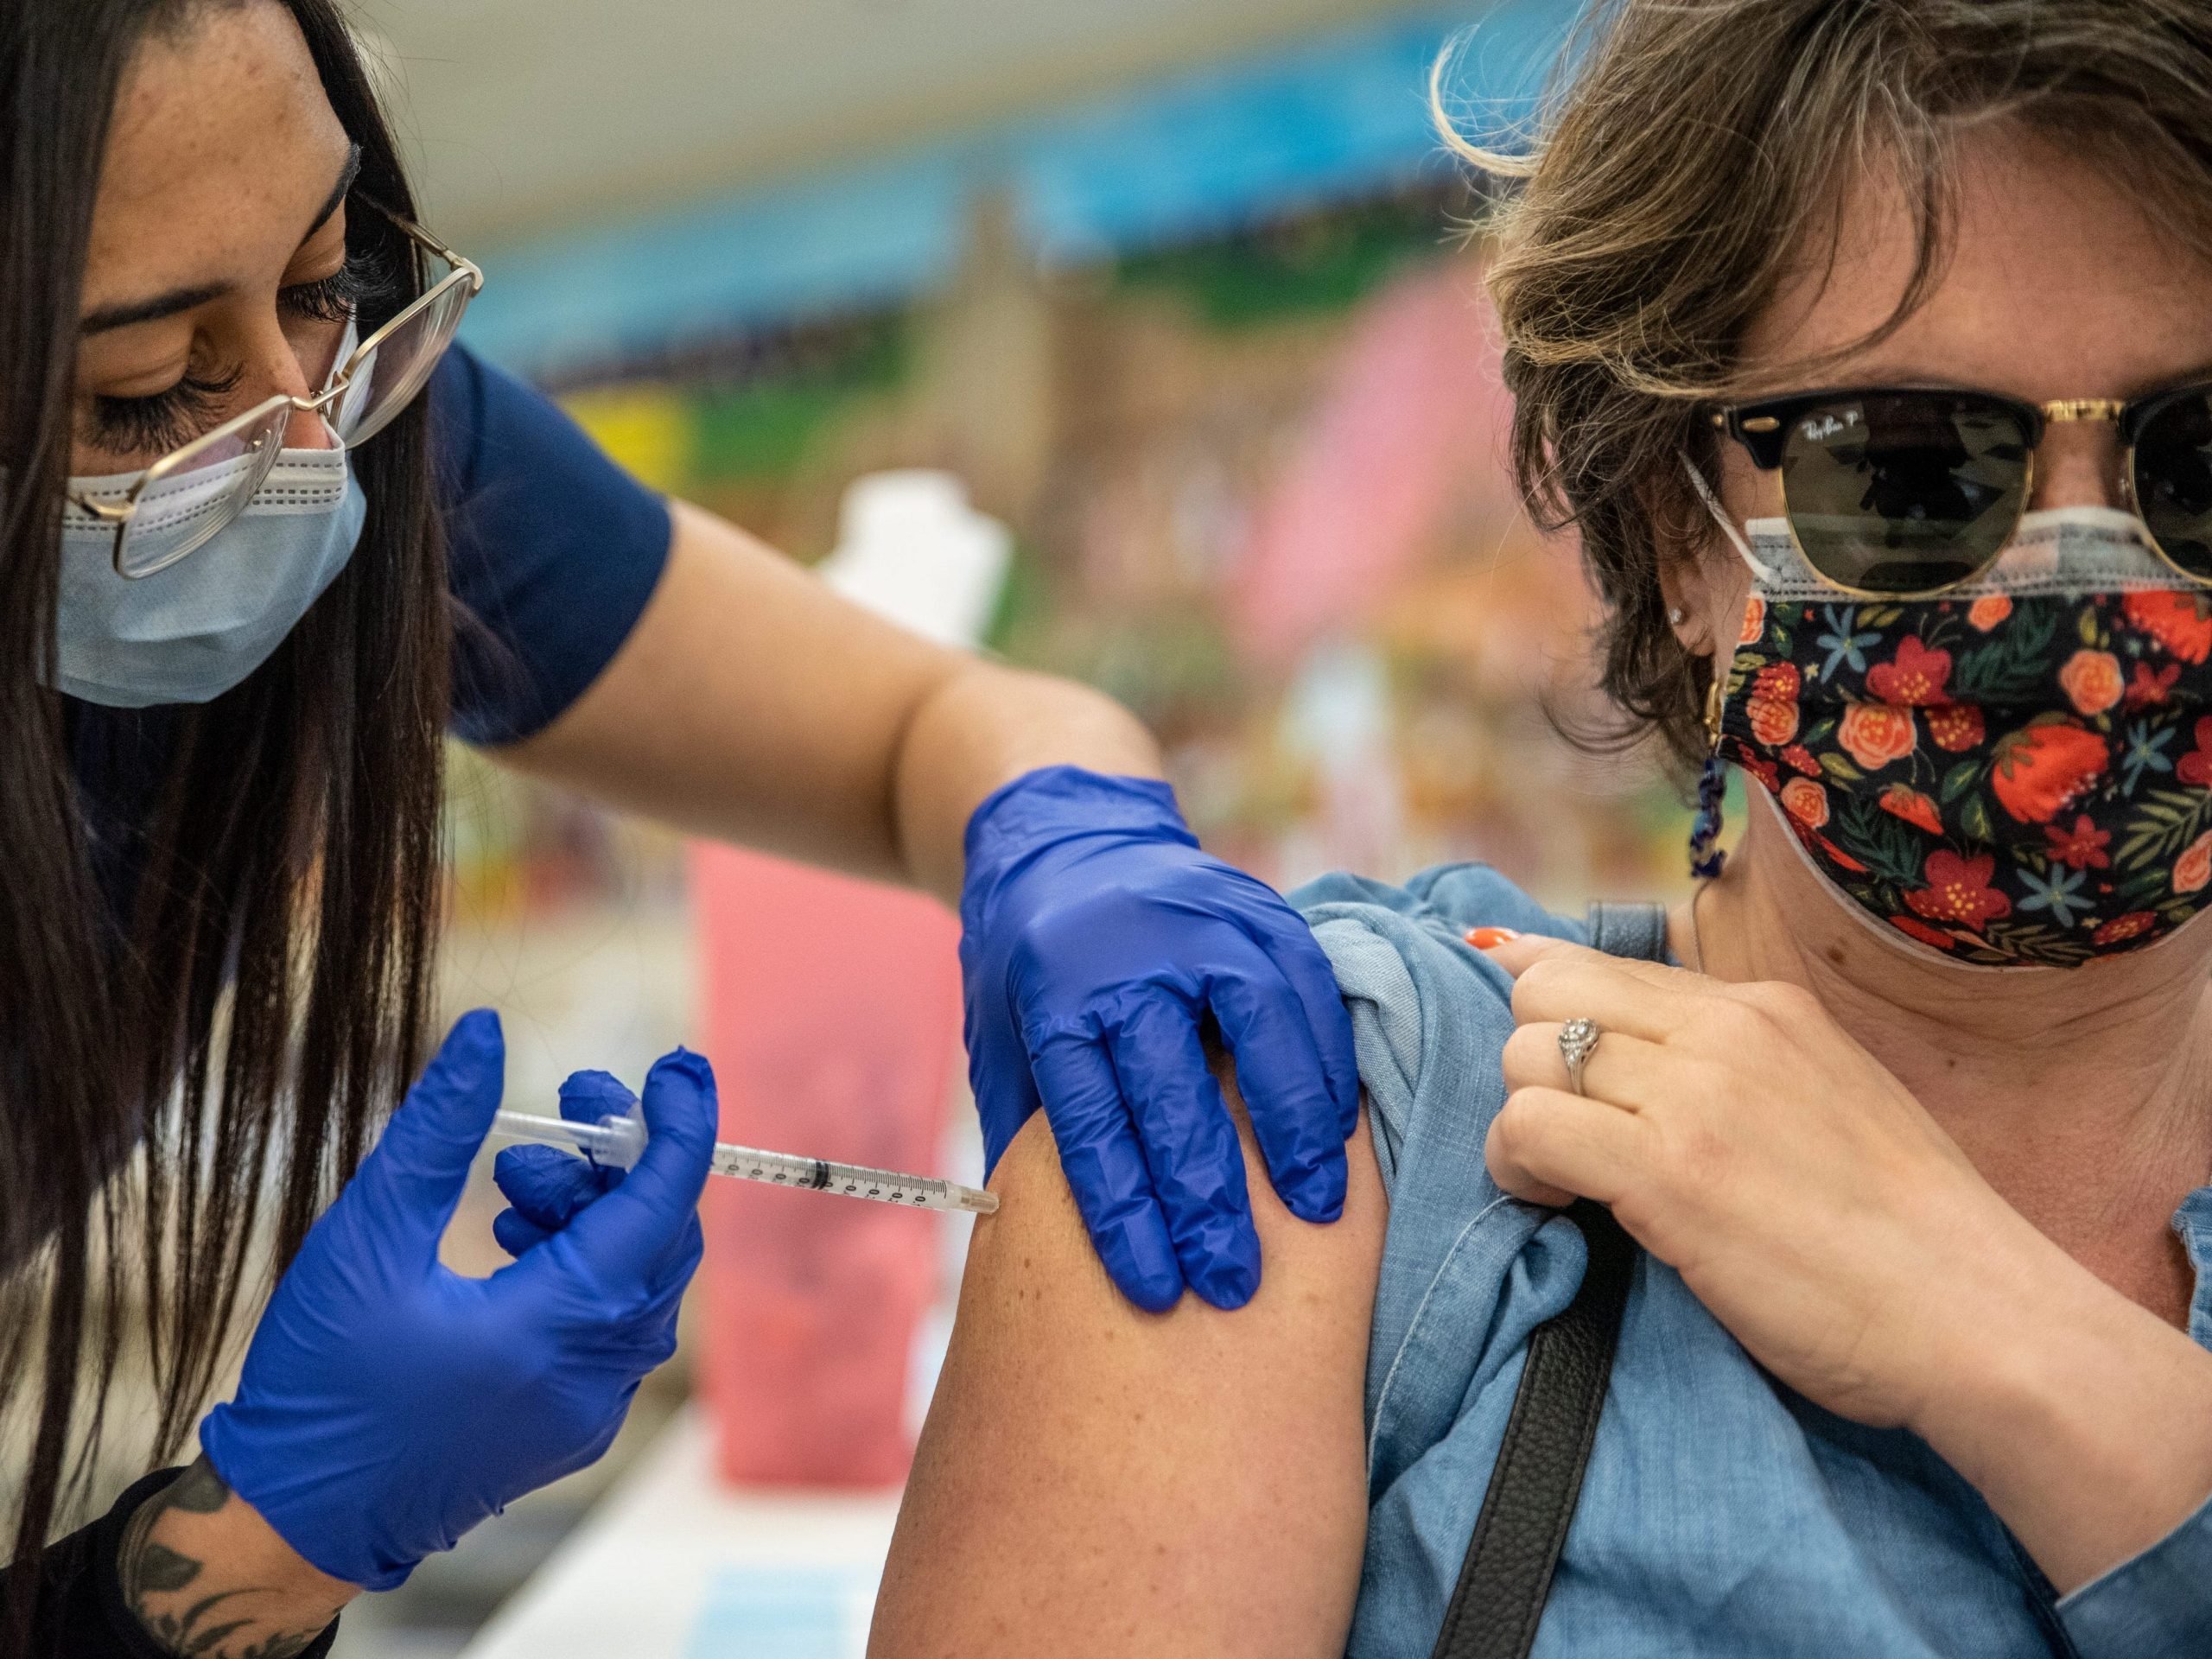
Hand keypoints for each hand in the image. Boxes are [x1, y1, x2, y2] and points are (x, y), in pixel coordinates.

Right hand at [199, 1012, 713, 1589]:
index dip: (679, 1123)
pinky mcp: (570, 1425)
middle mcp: (597, 1376)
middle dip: (620, 1157)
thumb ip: (436, 1131)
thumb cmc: (320, 1382)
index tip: (677, 1063)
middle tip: (566, 1103)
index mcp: (558, 1330)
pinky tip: (512, 1238)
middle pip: (659, 1236)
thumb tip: (486, 1033)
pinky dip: (582, 1264)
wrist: (294, 1519)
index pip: (663, 1204)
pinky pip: (613, 1324)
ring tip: (509, 1181)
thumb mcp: (365, 1237)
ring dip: (592, 1210)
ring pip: (637, 1278)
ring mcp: (591, 1410)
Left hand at [960, 766, 1359, 1311]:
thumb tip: (1033, 1250)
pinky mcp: (1261, 912)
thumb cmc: (1033, 970)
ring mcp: (1202, 925)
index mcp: (1054, 996)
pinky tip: (1338, 1135)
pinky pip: (1310, 994)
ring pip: (1261, 1032)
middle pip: (1172, 1090)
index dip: (1123, 1212)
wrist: (1071, 842)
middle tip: (1235, 1283)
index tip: (1155, 1292)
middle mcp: (1128, 956)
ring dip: (1292, 1131)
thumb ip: (1025, 1131)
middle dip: (1206, 1198)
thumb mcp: (1002, 1040)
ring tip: (1316, 1212)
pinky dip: (1327, 1068)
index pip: (1089, 1118)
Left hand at [1480, 934, 2023, 1431]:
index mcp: (1767, 1007)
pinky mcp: (1670, 1170)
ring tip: (1565, 1183)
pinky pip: (1531, 1126)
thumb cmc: (1909, 1237)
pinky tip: (1560, 1206)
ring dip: (1523, 1122)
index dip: (1548, 1006)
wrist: (1983, 1315)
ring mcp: (1697, 1092)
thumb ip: (1740, 1068)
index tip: (1531, 1047)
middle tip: (1566, 1138)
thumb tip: (1648, 1058)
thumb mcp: (1830, 1102)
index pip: (1606, 964)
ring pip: (1526, 1053)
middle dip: (1532, 1063)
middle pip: (1548, 991)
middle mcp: (1727, 1028)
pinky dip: (1518, 1168)